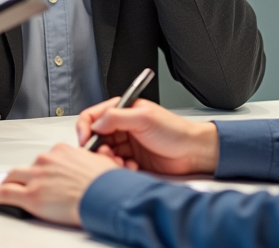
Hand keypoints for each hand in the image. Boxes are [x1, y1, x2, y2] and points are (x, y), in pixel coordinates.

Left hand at [0, 143, 121, 225]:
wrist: (106, 196)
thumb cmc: (107, 184)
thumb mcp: (102, 164)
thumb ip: (89, 163)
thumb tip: (94, 166)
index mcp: (63, 150)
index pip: (45, 158)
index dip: (42, 169)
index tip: (42, 174)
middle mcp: (47, 160)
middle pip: (27, 167)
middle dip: (23, 175)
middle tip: (22, 183)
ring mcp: (37, 177)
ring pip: (13, 176)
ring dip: (5, 182)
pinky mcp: (31, 195)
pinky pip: (4, 193)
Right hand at [75, 97, 218, 175]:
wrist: (193, 152)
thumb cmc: (175, 131)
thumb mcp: (144, 118)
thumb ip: (117, 117)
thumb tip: (95, 123)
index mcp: (123, 110)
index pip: (93, 116)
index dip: (85, 128)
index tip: (86, 140)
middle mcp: (122, 126)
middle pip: (95, 138)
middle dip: (98, 149)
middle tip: (107, 156)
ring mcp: (126, 144)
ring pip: (104, 153)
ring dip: (109, 160)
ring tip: (120, 163)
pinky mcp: (131, 159)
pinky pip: (114, 165)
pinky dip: (119, 168)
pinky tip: (131, 167)